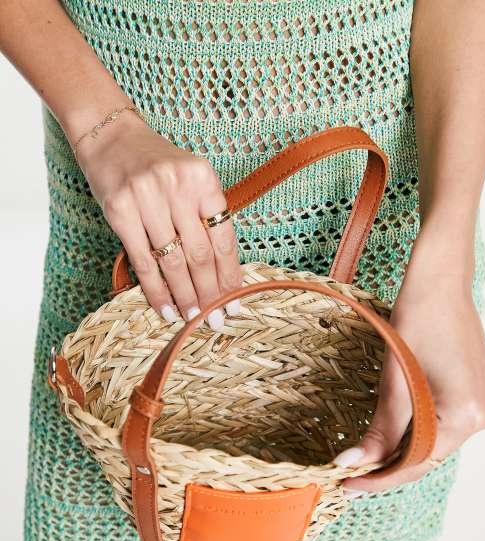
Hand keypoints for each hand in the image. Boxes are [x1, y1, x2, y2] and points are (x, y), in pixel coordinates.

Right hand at [74, 111, 241, 328]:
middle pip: (200, 254)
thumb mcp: (190, 180)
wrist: (111, 137)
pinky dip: (155, 290)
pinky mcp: (120, 211)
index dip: (230, 275)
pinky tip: (165, 308)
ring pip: (172, 262)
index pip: (223, 238)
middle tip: (215, 320)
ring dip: (185, 296)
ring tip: (193, 319)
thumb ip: (205, 217)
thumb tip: (221, 273)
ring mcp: (147, 197)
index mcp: (203, 179)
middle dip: (210, 293)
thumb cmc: (157, 165)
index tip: (235, 302)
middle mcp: (177, 187)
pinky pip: (143, 261)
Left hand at [335, 226, 484, 493]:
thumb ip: (380, 429)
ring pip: (438, 442)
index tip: (348, 485)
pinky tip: (396, 434)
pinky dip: (421, 432)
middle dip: (390, 465)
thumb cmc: (417, 318)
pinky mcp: (484, 396)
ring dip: (405, 449)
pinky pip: (448, 426)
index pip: (418, 463)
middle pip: (430, 455)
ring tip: (368, 456)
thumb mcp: (394, 379)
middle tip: (351, 472)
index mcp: (467, 413)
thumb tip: (354, 464)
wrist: (440, 282)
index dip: (380, 478)